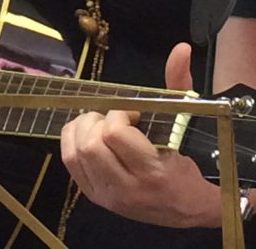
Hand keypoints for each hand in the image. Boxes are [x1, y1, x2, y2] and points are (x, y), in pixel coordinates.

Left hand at [59, 43, 221, 227]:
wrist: (186, 209)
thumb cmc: (183, 165)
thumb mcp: (182, 123)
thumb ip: (178, 83)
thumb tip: (181, 48)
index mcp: (150, 170)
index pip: (115, 133)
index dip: (120, 113)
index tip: (133, 113)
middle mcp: (125, 188)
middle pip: (91, 144)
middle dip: (98, 121)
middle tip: (114, 117)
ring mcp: (106, 195)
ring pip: (76, 153)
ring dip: (84, 130)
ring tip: (101, 125)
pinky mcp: (94, 197)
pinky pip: (70, 163)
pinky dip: (73, 141)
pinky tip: (89, 135)